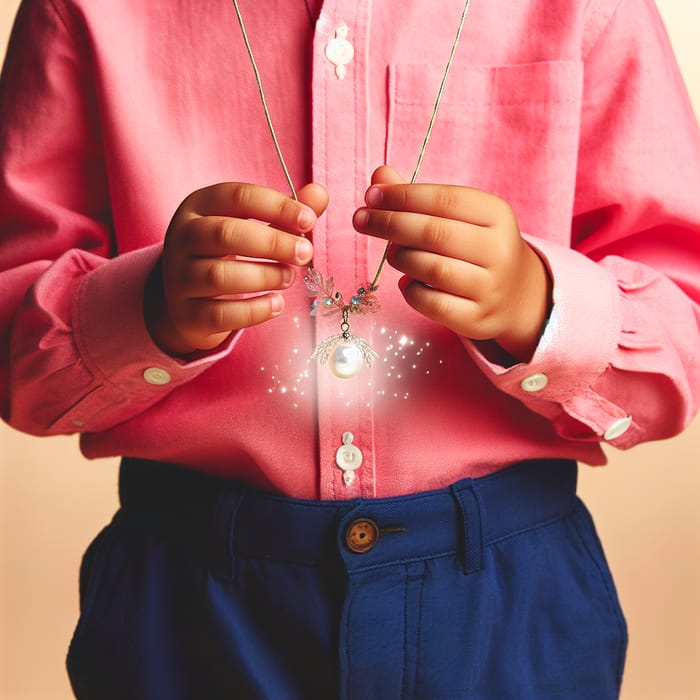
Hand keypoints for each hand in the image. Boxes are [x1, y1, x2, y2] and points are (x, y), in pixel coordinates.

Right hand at [145, 182, 327, 355]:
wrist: (190, 299)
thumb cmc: (228, 253)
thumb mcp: (253, 226)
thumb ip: (285, 213)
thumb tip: (320, 194)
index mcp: (199, 206)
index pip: (238, 197)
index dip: (278, 207)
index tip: (310, 221)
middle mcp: (182, 237)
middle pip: (225, 234)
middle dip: (274, 243)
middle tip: (305, 254)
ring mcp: (179, 277)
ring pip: (220, 276)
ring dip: (265, 277)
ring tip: (288, 278)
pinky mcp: (186, 313)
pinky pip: (221, 314)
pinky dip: (255, 311)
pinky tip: (277, 304)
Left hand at [353, 166, 551, 361]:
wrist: (516, 295)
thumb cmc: (475, 247)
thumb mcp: (458, 217)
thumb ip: (418, 198)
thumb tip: (379, 176)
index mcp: (497, 214)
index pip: (444, 199)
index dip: (403, 195)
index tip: (371, 196)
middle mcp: (498, 250)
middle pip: (434, 232)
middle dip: (390, 223)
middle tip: (361, 220)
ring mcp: (489, 288)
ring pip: (432, 269)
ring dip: (401, 258)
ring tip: (393, 254)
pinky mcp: (476, 319)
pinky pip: (432, 303)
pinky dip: (410, 291)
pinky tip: (407, 282)